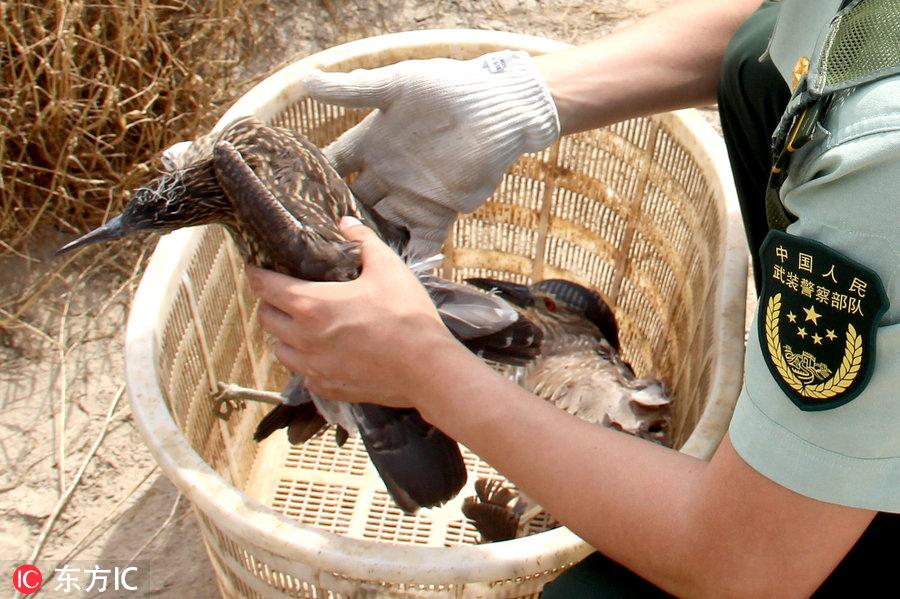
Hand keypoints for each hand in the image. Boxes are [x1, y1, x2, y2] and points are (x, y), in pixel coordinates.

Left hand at [248, 217, 459, 406]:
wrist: (426, 368)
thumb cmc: (406, 316)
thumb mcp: (387, 268)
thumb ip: (362, 241)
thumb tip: (345, 222)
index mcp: (310, 305)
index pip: (264, 286)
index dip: (257, 273)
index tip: (256, 267)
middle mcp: (302, 338)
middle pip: (266, 318)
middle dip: (270, 303)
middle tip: (285, 293)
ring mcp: (313, 367)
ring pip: (280, 349)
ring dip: (284, 335)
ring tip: (302, 325)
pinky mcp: (327, 388)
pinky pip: (303, 374)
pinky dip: (306, 362)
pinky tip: (324, 353)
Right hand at [304, 50, 559, 254]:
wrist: (494, 108)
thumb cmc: (445, 88)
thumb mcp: (394, 84)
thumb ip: (350, 89)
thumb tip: (304, 80)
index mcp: (372, 144)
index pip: (334, 167)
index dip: (316, 182)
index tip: (291, 203)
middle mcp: (387, 174)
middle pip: (354, 204)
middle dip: (336, 225)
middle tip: (312, 250)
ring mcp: (412, 196)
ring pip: (382, 228)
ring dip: (368, 249)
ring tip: (344, 275)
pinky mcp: (439, 211)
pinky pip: (422, 242)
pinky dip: (413, 260)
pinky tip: (395, 280)